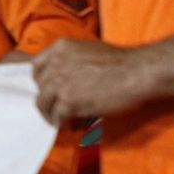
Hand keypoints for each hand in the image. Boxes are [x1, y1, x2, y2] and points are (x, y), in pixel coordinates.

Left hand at [32, 39, 154, 125]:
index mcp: (60, 48)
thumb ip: (72, 61)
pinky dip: (63, 124)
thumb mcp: (89, 50)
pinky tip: (73, 126)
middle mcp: (56, 63)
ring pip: (43, 104)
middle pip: (39, 86)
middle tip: (59, 108)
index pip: (36, 67)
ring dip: (52, 113)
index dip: (43, 81)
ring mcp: (60, 83)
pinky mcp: (68, 102)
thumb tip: (66, 79)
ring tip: (63, 120)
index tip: (50, 91)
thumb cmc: (122, 62)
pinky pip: (57, 117)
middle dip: (49, 98)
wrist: (137, 72)